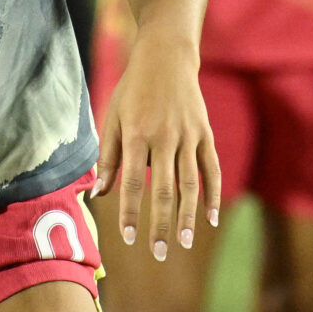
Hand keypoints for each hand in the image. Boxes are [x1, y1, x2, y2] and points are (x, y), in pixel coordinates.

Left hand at [91, 27, 222, 261]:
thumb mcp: (112, 118)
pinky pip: (211, 170)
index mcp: (137, 135)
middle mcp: (165, 138)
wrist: (167, 57)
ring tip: (183, 243)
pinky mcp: (205, 134)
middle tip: (159, 253)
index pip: (131, 182)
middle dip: (160, 224)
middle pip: (163, 190)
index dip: (129, 212)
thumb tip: (100, 195)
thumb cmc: (133, 90)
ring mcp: (189, 136)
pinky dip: (212, 195)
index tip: (128, 238)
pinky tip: (210, 219)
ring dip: (187, 216)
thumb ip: (108, 158)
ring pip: (190, 184)